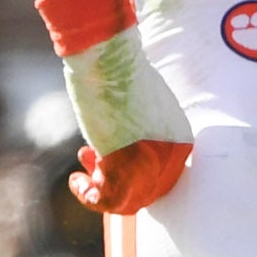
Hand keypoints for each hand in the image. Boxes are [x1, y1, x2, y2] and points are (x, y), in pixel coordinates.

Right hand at [40, 0, 193, 215]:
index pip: (160, 174)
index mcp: (181, 136)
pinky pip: (111, 198)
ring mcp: (153, 160)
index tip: (103, 161)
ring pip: (130, 200)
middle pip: (146, 190)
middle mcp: (173, 152)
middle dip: (114, 184)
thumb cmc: (117, 73)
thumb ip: (140, 130)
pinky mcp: (127, 164)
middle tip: (90, 165)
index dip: (131, 176)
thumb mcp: (138, 104)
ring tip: (82, 179)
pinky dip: (90, 196)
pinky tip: (76, 181)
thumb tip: (125, 150)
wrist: (108, 57)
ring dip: (101, 193)